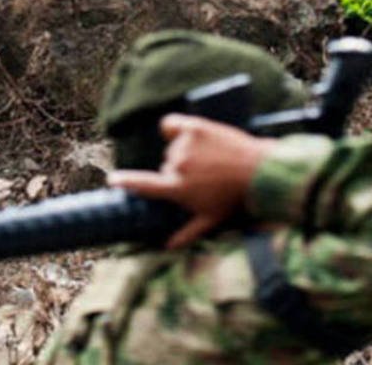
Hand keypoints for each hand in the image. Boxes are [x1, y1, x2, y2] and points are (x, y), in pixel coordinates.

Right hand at [108, 114, 274, 248]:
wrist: (259, 170)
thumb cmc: (234, 197)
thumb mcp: (211, 219)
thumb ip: (186, 233)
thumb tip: (166, 247)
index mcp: (177, 189)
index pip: (144, 184)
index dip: (125, 182)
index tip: (112, 180)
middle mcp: (177, 166)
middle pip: (165, 165)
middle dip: (177, 171)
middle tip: (203, 176)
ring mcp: (185, 145)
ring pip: (172, 147)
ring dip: (183, 151)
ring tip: (208, 159)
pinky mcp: (195, 127)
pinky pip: (171, 125)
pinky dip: (175, 128)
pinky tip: (188, 133)